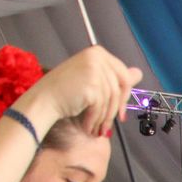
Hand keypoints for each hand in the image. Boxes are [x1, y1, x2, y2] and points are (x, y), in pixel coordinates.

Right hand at [20, 46, 141, 138]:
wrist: (43, 100)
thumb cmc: (64, 92)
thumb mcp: (93, 80)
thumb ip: (115, 77)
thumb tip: (138, 73)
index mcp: (98, 53)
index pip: (122, 74)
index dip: (124, 96)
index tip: (121, 111)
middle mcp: (97, 57)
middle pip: (120, 87)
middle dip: (117, 108)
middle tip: (113, 122)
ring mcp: (94, 69)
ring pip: (111, 99)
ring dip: (105, 118)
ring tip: (97, 128)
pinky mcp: (92, 84)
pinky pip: (101, 107)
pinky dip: (95, 120)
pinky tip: (88, 126)